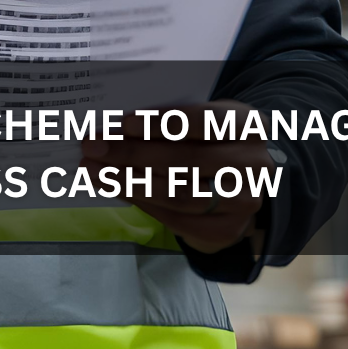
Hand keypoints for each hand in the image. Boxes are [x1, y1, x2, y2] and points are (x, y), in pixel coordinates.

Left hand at [81, 100, 272, 254]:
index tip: (124, 122)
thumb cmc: (211, 137)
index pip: (204, 121)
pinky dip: (142, 202)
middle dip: (132, 154)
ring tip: (95, 169)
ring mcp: (244, 202)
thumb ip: (170, 119)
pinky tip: (116, 188)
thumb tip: (115, 127)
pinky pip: (177, 219)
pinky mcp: (227, 230)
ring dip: (129, 181)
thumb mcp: (203, 118)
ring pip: (178, 194)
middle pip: (186, 161)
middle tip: (93, 146)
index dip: (163, 123)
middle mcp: (253, 164)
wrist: (241, 178)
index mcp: (248, 125)